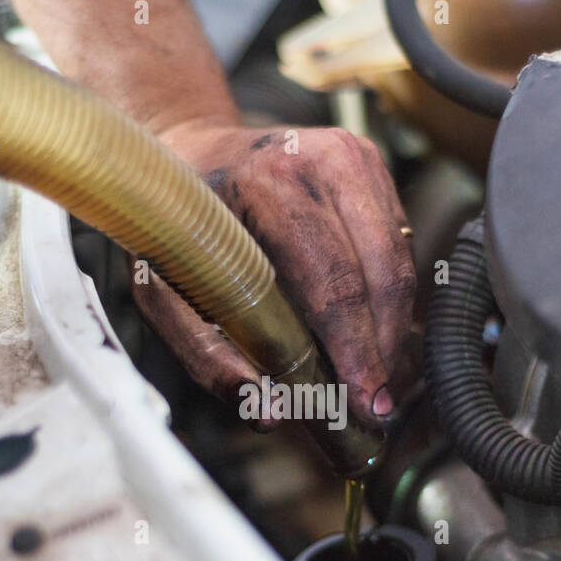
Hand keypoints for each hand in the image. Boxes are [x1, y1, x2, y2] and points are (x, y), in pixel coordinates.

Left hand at [134, 119, 417, 428]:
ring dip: (392, 328)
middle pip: (380, 275)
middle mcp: (320, 162)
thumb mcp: (162, 291)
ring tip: (374, 374)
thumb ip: (206, 354)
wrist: (188, 148)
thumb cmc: (176, 223)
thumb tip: (268, 412)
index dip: (355, 349)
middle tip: (375, 403)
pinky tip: (368, 328)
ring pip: (399, 263)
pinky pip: (397, 244)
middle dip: (381, 349)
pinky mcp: (371, 163)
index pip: (333, 281)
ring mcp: (353, 156)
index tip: (364, 400)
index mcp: (266, 186)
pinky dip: (388, 295)